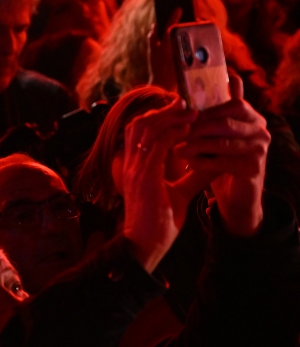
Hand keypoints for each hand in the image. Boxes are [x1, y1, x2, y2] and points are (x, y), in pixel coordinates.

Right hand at [122, 98, 203, 270]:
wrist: (145, 244)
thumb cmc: (159, 223)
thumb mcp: (180, 194)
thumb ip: (193, 177)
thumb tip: (214, 164)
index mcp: (136, 167)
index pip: (138, 132)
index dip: (157, 117)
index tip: (180, 110)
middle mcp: (132, 163)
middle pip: (139, 124)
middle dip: (161, 111)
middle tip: (185, 102)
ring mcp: (136, 168)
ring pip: (146, 129)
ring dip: (168, 117)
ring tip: (189, 111)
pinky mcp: (145, 175)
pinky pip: (157, 144)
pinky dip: (172, 132)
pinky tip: (188, 128)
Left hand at [181, 75, 268, 235]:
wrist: (235, 195)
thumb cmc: (220, 159)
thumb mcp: (214, 135)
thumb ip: (207, 114)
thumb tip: (180, 94)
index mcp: (252, 117)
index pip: (233, 103)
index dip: (206, 108)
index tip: (181, 112)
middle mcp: (261, 130)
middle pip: (225, 122)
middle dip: (195, 127)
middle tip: (173, 132)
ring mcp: (260, 150)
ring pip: (222, 142)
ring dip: (195, 145)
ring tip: (174, 149)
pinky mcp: (253, 169)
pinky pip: (222, 162)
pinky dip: (201, 162)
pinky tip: (187, 163)